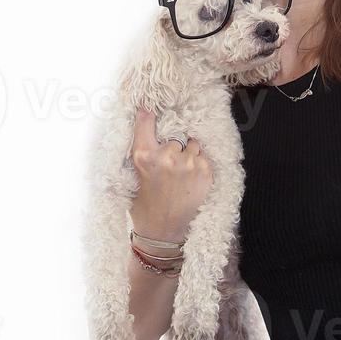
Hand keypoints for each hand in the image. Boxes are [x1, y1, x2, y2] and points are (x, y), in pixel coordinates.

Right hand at [128, 107, 214, 242]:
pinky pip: (204, 157)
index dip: (148, 113)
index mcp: (144, 157)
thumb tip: (145, 122)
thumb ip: (143, 152)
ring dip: (189, 155)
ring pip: (192, 145)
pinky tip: (191, 182)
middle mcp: (167, 156)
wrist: (163, 234)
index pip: (145, 123)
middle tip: (169, 168)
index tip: (148, 105)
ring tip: (181, 176)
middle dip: (174, 147)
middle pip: (175, 136)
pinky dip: (200, 165)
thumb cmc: (145, 206)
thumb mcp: (135, 177)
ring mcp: (188, 163)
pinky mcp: (205, 171)